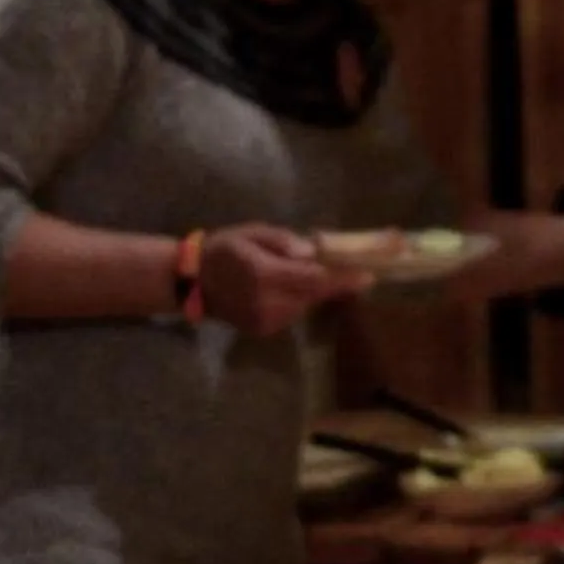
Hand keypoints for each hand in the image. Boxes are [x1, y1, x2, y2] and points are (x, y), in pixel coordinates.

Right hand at [197, 224, 363, 336]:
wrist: (194, 283)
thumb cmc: (225, 249)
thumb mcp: (252, 233)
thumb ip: (283, 241)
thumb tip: (313, 252)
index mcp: (263, 274)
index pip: (312, 278)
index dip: (342, 278)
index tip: (369, 276)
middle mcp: (267, 301)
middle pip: (314, 294)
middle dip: (335, 283)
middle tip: (355, 272)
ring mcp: (265, 320)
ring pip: (305, 304)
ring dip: (313, 290)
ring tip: (309, 274)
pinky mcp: (264, 330)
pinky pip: (292, 313)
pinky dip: (298, 300)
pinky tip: (287, 288)